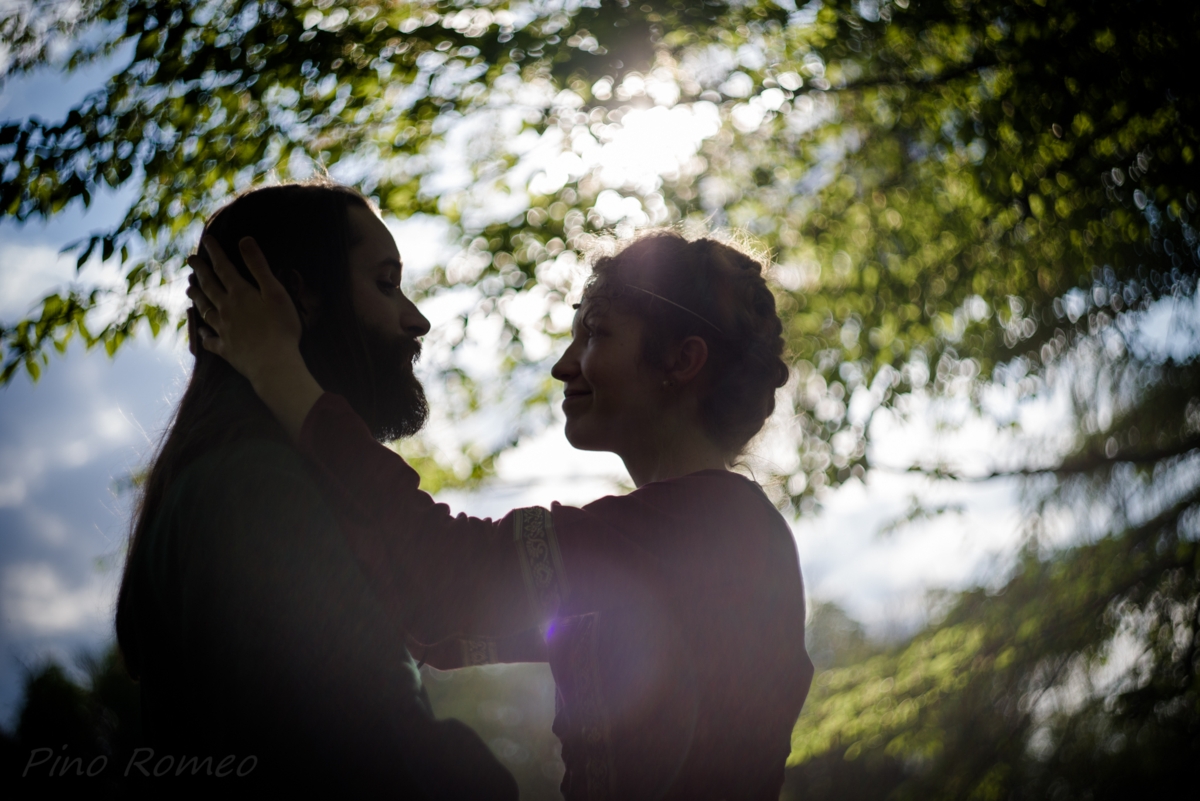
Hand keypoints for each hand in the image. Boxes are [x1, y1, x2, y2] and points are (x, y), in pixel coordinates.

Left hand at [186, 236, 322, 441]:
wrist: (273, 364)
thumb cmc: (280, 328)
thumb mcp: (275, 292)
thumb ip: (259, 266)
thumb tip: (244, 240)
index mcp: (240, 294)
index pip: (223, 268)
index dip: (215, 252)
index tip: (206, 240)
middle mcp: (227, 309)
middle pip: (209, 287)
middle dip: (200, 271)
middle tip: (191, 260)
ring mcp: (224, 330)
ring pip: (205, 310)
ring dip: (197, 298)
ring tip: (189, 289)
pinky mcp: (226, 349)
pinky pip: (210, 341)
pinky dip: (204, 335)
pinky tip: (201, 333)